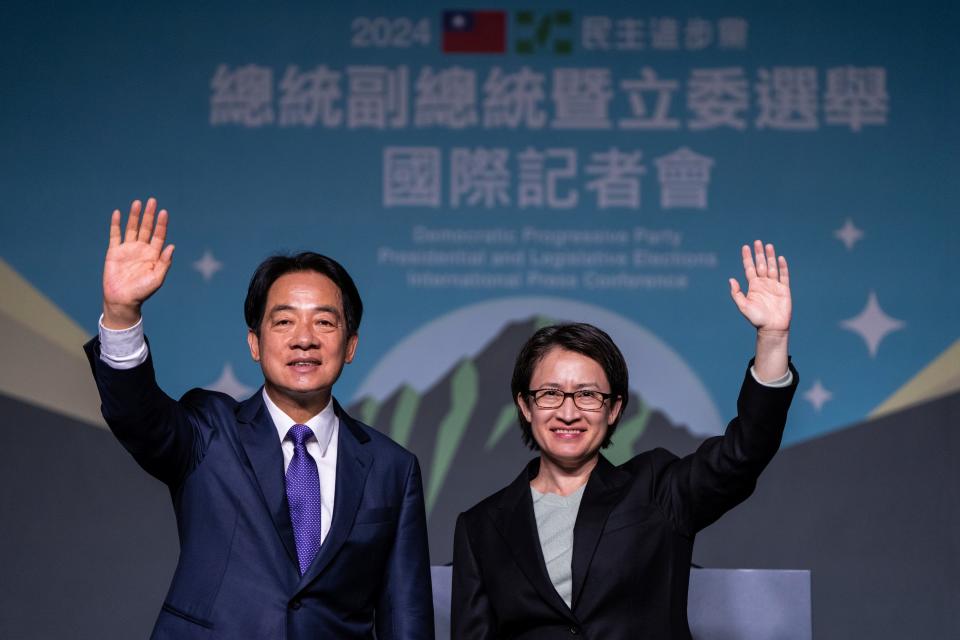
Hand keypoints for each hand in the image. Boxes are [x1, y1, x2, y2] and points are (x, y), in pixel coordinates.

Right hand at [102, 198, 173, 328]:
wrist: (123, 300)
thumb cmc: (142, 291)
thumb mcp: (157, 278)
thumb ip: (164, 262)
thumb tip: (172, 246)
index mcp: (153, 255)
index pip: (159, 235)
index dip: (161, 224)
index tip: (164, 212)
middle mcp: (141, 249)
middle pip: (146, 228)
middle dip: (149, 215)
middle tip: (152, 200)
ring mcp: (128, 249)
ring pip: (132, 228)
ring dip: (134, 216)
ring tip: (137, 202)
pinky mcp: (114, 252)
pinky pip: (115, 235)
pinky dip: (116, 224)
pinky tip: (118, 213)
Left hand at [728, 240, 790, 334]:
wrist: (772, 328)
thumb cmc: (756, 319)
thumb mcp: (743, 306)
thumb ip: (736, 293)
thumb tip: (730, 279)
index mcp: (753, 286)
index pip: (749, 268)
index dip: (747, 258)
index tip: (745, 247)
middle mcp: (763, 283)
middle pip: (761, 265)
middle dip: (759, 254)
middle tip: (757, 242)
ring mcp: (774, 285)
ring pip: (772, 267)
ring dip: (770, 257)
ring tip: (768, 245)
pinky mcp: (784, 289)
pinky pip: (784, 276)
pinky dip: (782, 267)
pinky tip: (780, 258)